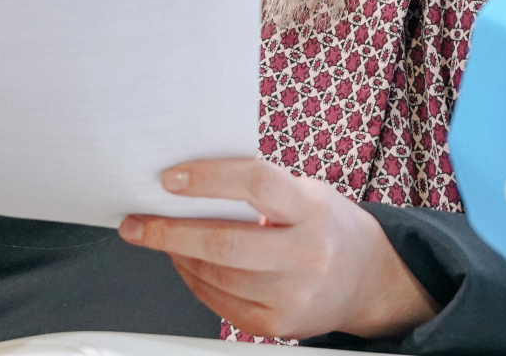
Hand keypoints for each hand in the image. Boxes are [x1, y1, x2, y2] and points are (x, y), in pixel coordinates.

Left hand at [118, 158, 437, 339]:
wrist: (367, 280)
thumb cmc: (326, 226)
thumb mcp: (306, 192)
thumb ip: (259, 187)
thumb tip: (190, 181)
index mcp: (311, 210)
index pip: (257, 184)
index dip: (209, 179)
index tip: (170, 179)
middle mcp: (306, 255)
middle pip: (225, 243)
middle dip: (170, 232)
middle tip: (137, 221)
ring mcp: (292, 296)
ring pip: (215, 276)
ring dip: (177, 254)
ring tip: (159, 237)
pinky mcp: (277, 326)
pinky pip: (219, 303)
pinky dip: (194, 279)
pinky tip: (186, 262)